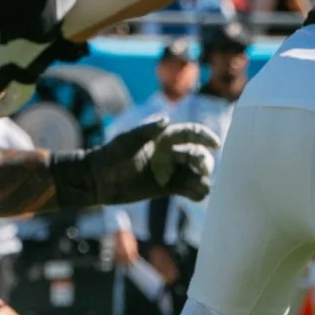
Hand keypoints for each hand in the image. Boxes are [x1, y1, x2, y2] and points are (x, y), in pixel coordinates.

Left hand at [52, 121, 219, 209]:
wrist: (98, 180)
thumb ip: (146, 130)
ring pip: (196, 175)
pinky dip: (197, 193)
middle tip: (201, 171)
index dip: (205, 137)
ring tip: (200, 188)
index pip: (190, 134)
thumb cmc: (111, 155)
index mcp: (163, 138)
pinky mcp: (167, 188)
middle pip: (197, 156)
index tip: (216, 144)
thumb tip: (166, 119)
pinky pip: (188, 190)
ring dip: (203, 180)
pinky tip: (197, 196)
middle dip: (204, 162)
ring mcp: (170, 172)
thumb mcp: (127, 141)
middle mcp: (170, 154)